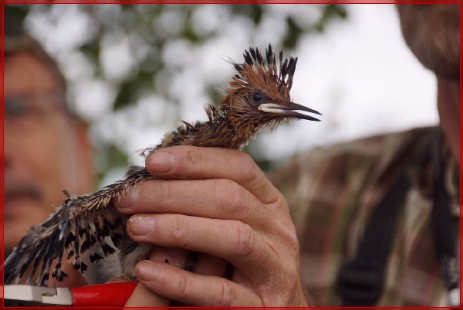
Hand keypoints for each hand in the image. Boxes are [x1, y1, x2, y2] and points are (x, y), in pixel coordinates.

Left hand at [115, 146, 308, 305]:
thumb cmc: (238, 263)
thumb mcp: (231, 225)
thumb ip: (205, 203)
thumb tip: (153, 179)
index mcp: (269, 204)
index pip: (238, 167)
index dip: (196, 160)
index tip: (153, 162)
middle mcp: (277, 231)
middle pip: (231, 198)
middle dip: (174, 193)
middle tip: (129, 198)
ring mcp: (274, 269)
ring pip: (234, 238)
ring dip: (179, 228)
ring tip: (136, 227)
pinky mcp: (260, 305)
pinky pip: (220, 291)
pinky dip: (181, 280)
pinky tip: (147, 271)